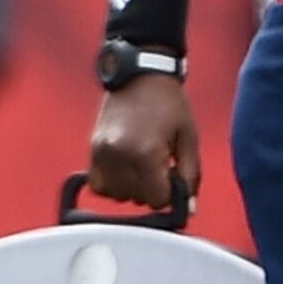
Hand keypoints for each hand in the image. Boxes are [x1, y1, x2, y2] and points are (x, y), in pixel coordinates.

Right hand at [85, 74, 201, 209]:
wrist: (140, 75)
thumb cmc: (170, 104)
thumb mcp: (189, 138)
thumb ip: (190, 175)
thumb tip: (187, 208)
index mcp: (146, 153)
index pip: (157, 199)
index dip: (170, 192)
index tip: (174, 175)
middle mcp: (119, 156)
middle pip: (137, 199)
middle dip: (153, 189)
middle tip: (161, 164)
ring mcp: (102, 153)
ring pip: (117, 195)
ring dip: (132, 188)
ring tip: (143, 164)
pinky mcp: (92, 149)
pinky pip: (98, 185)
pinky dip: (112, 183)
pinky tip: (126, 168)